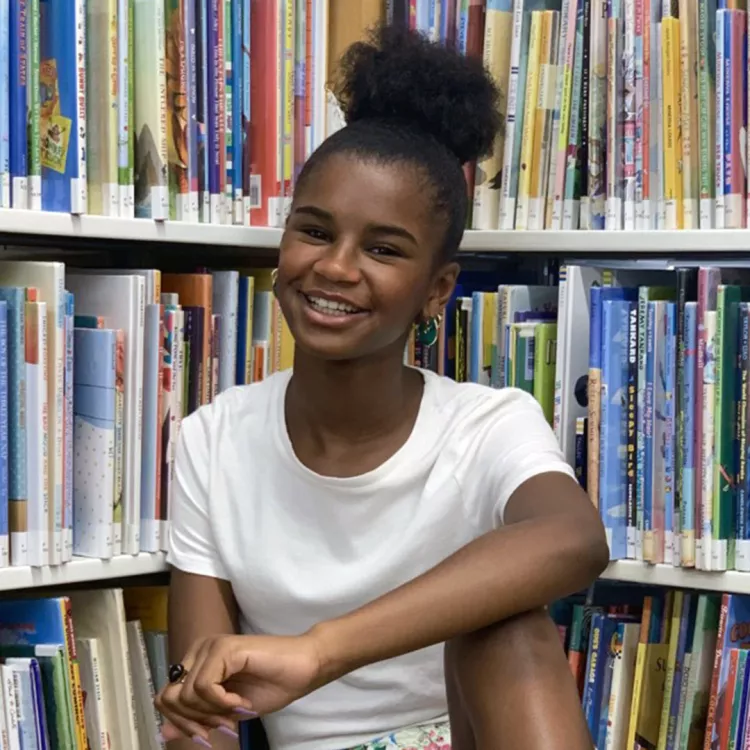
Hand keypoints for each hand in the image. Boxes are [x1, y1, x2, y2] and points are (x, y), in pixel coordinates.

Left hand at [155, 632, 323, 743]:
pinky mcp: (224, 648)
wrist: (304, 668)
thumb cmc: (271, 685)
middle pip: (169, 697)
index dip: (182, 723)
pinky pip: (204, 687)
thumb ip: (196, 719)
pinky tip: (241, 701)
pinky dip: (221, 703)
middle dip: (193, 721)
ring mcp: (211, 646)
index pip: (165, 697)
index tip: (207, 734)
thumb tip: (163, 733)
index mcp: (197, 662)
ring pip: (185, 695)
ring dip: (211, 713)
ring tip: (235, 711)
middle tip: (223, 725)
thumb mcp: (225, 712)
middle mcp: (199, 649)